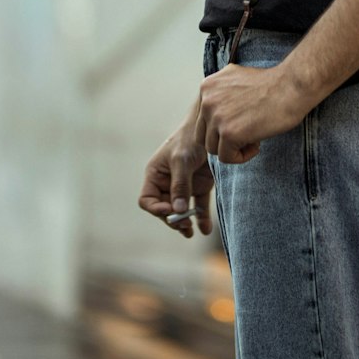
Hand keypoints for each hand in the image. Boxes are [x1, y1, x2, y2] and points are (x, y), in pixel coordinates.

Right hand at [138, 106, 214, 238]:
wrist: (211, 126)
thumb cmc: (190, 138)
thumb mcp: (182, 160)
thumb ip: (180, 185)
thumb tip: (178, 210)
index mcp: (156, 174)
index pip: (147, 200)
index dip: (155, 209)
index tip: (170, 210)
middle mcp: (167, 182)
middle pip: (164, 209)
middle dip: (172, 218)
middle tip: (184, 224)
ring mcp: (184, 185)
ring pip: (181, 211)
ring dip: (184, 223)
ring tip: (190, 232)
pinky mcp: (199, 186)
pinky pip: (198, 207)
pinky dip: (201, 218)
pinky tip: (205, 229)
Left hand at [195, 63, 312, 163]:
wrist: (291, 86)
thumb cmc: (272, 85)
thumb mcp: (237, 79)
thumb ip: (220, 94)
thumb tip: (213, 115)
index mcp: (207, 86)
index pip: (203, 119)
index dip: (222, 126)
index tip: (243, 120)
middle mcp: (207, 99)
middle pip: (204, 135)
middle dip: (224, 139)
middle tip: (247, 133)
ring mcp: (216, 116)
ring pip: (213, 148)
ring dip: (233, 148)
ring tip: (254, 137)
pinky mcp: (228, 133)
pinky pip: (226, 158)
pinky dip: (242, 156)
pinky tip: (257, 143)